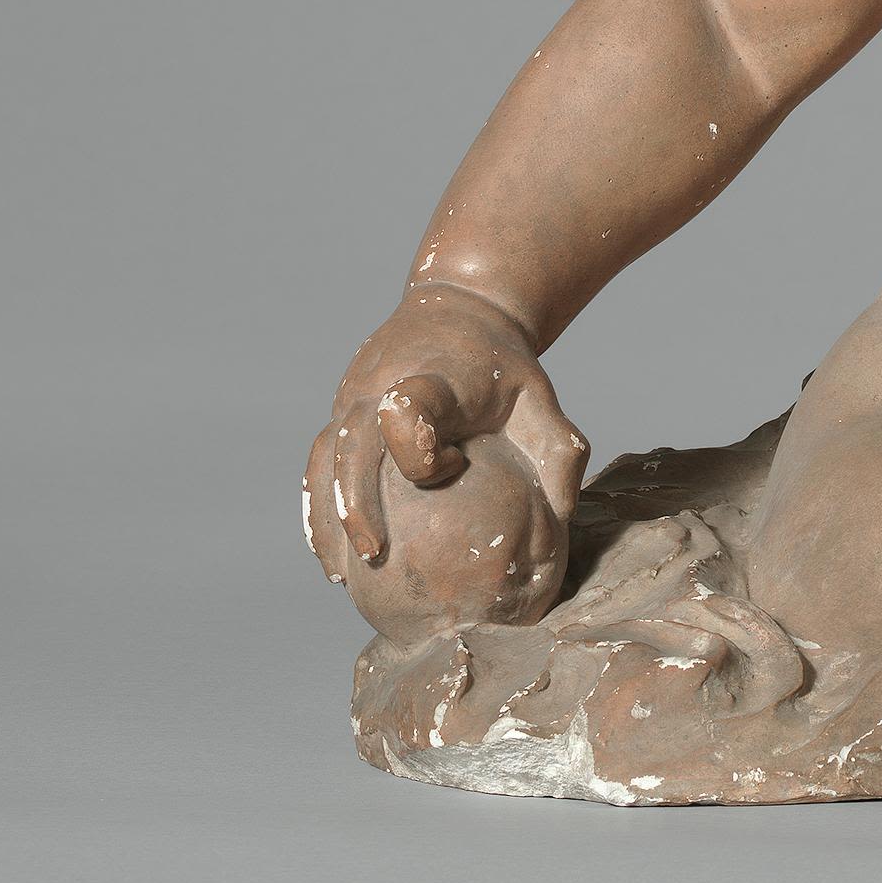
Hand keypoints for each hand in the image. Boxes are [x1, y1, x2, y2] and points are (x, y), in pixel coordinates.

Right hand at [303, 281, 588, 582]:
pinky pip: (319, 459)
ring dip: (328, 512)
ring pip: (325, 455)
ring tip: (343, 573)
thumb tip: (562, 515)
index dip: (418, 446)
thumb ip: (558, 451)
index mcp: (432, 376)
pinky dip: (319, 505)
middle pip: (352, 441)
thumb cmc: (503, 367)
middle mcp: (381, 383)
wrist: (459, 309)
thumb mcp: (539, 398)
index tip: (456, 461)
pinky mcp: (341, 409)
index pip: (406, 407)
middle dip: (357, 499)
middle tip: (373, 554)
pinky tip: (332, 556)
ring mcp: (354, 395)